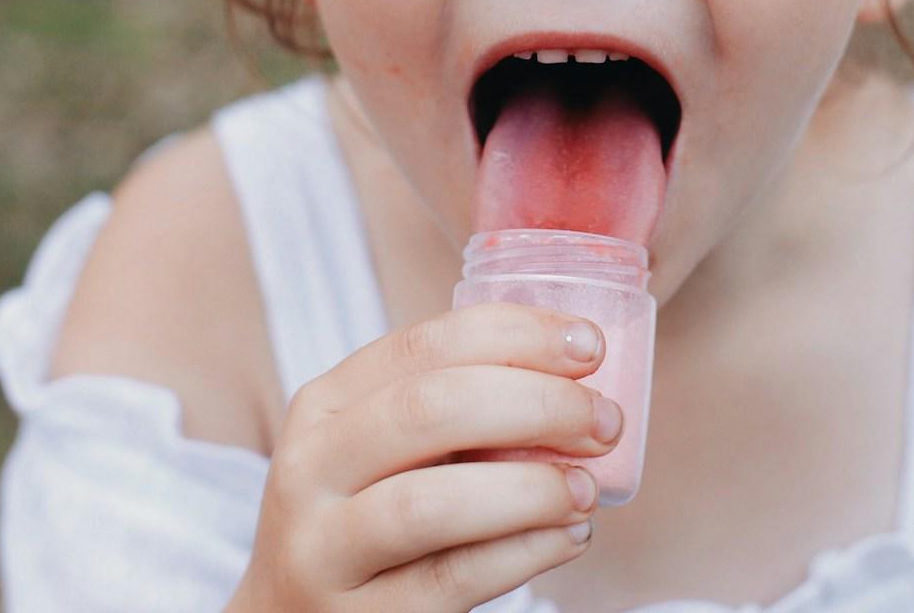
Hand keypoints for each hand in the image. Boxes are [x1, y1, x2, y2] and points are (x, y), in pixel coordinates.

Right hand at [228, 301, 620, 610]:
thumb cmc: (367, 516)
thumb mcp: (381, 448)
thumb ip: (452, 407)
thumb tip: (576, 370)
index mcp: (325, 405)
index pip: (424, 345)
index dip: (517, 335)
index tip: (590, 346)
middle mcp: (310, 469)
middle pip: (429, 411)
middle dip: (536, 405)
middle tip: (603, 421)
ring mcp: (322, 549)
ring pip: (431, 502)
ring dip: (530, 488)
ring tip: (587, 489)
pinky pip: (451, 578)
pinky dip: (524, 553)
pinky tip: (567, 537)